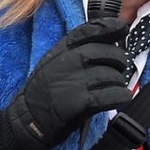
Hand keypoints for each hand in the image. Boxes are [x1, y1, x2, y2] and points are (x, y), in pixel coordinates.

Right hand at [0, 18, 132, 149]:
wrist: (27, 121)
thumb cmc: (44, 93)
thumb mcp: (53, 63)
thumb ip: (74, 51)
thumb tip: (107, 41)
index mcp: (60, 50)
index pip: (88, 31)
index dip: (109, 27)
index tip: (122, 29)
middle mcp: (66, 62)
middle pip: (107, 53)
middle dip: (119, 61)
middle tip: (119, 70)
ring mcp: (73, 81)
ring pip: (112, 75)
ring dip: (118, 82)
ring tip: (113, 88)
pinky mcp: (80, 102)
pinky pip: (112, 95)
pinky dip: (121, 96)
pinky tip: (120, 97)